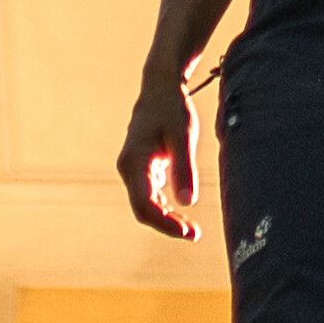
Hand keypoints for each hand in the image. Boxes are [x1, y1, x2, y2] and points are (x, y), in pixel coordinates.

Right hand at [117, 76, 200, 243]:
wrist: (160, 88)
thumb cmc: (172, 109)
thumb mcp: (183, 135)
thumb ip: (184, 168)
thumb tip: (188, 203)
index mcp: (135, 162)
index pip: (145, 205)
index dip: (165, 223)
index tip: (188, 233)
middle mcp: (128, 168)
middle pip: (143, 209)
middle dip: (167, 224)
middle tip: (194, 234)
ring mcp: (132, 169)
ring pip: (145, 204)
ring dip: (166, 218)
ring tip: (191, 230)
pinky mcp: (140, 169)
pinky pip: (148, 195)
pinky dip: (163, 207)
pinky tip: (181, 214)